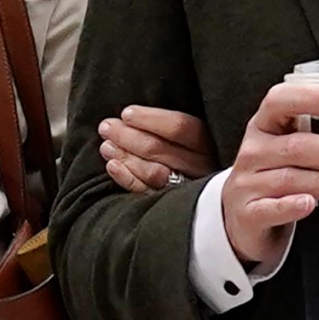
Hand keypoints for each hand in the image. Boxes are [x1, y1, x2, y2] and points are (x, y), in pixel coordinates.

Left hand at [98, 106, 217, 193]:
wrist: (212, 201)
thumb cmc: (191, 153)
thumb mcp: (194, 136)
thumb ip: (172, 125)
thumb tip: (132, 114)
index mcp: (209, 143)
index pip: (180, 127)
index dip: (150, 119)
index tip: (126, 113)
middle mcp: (201, 166)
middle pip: (161, 148)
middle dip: (128, 135)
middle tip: (106, 127)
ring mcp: (188, 187)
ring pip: (153, 171)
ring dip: (125, 156)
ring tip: (106, 146)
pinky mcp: (174, 206)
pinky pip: (148, 192)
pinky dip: (127, 178)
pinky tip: (112, 166)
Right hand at [220, 82, 318, 265]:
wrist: (243, 220)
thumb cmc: (275, 178)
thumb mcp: (289, 153)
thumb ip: (318, 141)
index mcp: (265, 127)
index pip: (279, 102)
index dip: (306, 98)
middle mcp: (254, 151)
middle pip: (295, 146)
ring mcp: (247, 183)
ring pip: (290, 178)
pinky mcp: (247, 214)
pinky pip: (270, 209)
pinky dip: (291, 206)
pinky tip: (310, 204)